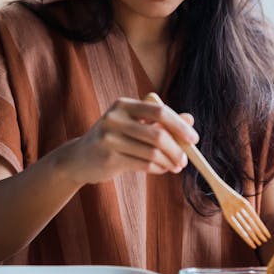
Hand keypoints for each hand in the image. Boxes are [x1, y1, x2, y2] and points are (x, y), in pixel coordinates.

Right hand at [66, 97, 198, 184]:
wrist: (79, 158)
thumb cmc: (114, 139)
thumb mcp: (135, 125)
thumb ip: (160, 121)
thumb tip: (190, 119)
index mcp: (124, 104)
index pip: (158, 111)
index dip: (179, 125)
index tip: (193, 138)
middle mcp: (115, 117)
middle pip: (157, 134)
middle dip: (177, 149)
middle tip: (185, 160)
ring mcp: (109, 137)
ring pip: (151, 152)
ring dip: (169, 162)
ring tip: (175, 167)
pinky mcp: (109, 157)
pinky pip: (142, 164)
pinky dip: (157, 168)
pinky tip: (161, 169)